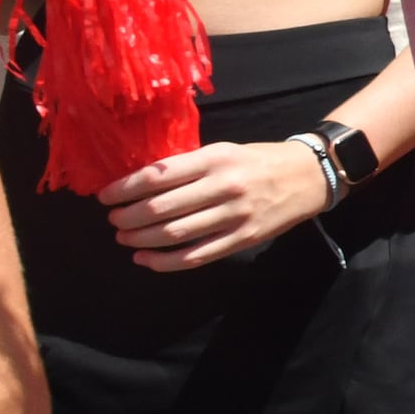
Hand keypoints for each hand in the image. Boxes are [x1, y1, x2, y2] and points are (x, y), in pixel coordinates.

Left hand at [99, 140, 337, 270]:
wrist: (308, 176)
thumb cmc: (258, 160)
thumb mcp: (223, 151)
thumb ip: (188, 166)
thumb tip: (142, 182)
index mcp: (215, 158)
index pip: (157, 176)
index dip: (124, 189)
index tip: (106, 197)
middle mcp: (224, 186)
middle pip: (161, 208)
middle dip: (128, 217)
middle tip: (113, 221)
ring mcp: (235, 215)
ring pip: (175, 234)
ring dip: (142, 240)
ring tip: (125, 239)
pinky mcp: (243, 239)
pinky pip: (197, 256)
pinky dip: (166, 262)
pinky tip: (146, 260)